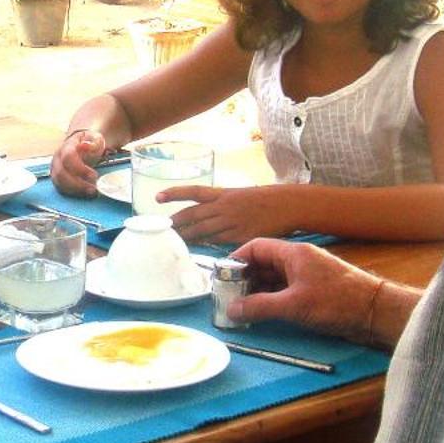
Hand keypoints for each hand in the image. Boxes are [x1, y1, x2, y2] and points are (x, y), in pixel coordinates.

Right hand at [50, 128, 108, 194]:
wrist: (82, 144)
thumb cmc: (89, 142)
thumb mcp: (95, 139)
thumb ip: (93, 142)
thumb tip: (85, 145)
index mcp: (67, 146)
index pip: (68, 157)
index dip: (81, 169)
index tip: (95, 176)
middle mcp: (57, 157)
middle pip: (61, 173)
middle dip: (77, 184)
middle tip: (93, 188)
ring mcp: (55, 168)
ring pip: (59, 182)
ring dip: (75, 190)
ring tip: (90, 192)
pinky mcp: (56, 178)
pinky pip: (60, 188)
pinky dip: (72, 192)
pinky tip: (84, 193)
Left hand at [162, 185, 296, 244]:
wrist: (287, 204)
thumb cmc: (264, 199)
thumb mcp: (239, 195)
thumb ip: (221, 204)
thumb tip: (204, 217)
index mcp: (223, 194)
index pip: (193, 192)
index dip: (174, 193)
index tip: (156, 197)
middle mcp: (224, 207)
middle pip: (192, 215)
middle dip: (175, 224)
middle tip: (159, 230)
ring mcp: (231, 222)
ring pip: (202, 231)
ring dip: (186, 237)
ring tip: (171, 243)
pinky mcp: (240, 236)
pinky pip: (218, 243)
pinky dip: (206, 246)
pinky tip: (196, 250)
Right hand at [228, 239, 380, 340]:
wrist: (375, 312)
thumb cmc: (337, 301)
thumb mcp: (294, 305)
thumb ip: (260, 307)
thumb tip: (231, 310)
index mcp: (293, 253)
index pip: (256, 247)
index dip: (236, 260)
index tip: (221, 277)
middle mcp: (298, 261)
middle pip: (263, 264)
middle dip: (244, 280)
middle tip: (226, 297)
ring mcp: (307, 276)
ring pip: (273, 279)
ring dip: (257, 292)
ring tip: (240, 307)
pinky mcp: (314, 292)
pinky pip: (285, 291)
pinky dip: (271, 300)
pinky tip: (261, 313)